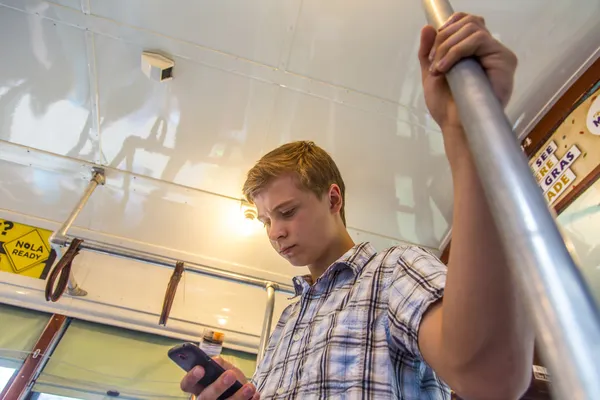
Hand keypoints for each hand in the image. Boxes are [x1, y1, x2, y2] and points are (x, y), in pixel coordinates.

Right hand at [180, 356, 258, 399]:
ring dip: (237, 396)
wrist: (246, 391)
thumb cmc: (232, 379)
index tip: (200, 368)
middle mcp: (205, 399)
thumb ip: (220, 364)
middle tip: (230, 375)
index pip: (187, 385)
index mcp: (199, 387)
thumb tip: (215, 361)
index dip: (191, 377)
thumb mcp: (226, 368)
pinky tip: (254, 395)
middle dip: (218, 386)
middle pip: (205, 398)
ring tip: (249, 387)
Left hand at [418, 12, 517, 158]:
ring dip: (448, 46)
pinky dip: (457, 51)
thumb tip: (427, 27)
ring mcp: (498, 54)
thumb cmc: (447, 107)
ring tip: (438, 69)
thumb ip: (428, 52)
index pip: (467, 22)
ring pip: (472, 29)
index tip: (434, 48)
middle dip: (444, 39)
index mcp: (475, 52)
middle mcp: (489, 50)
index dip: (448, 26)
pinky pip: (479, 41)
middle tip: (434, 62)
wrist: (455, 126)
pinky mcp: (504, 60)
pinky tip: (445, 68)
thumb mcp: (432, 74)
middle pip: (469, 22)